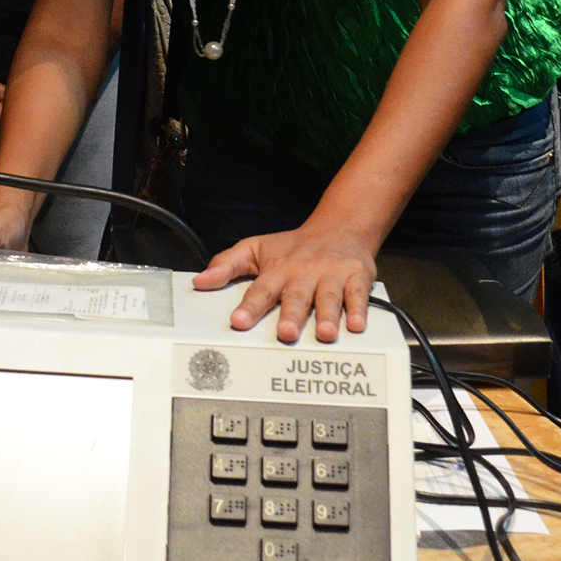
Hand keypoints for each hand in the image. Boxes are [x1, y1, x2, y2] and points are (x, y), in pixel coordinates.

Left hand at [193, 221, 378, 344]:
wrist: (339, 227)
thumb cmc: (294, 246)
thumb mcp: (255, 249)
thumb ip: (227, 265)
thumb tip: (201, 281)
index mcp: (278, 269)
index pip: (260, 289)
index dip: (249, 306)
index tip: (239, 322)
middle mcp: (304, 273)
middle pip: (297, 296)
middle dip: (292, 315)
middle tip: (285, 333)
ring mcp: (331, 275)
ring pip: (328, 297)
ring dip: (327, 316)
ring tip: (324, 333)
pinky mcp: (356, 277)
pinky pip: (359, 295)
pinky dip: (359, 310)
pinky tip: (356, 324)